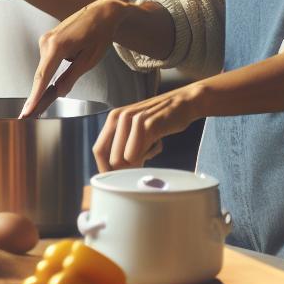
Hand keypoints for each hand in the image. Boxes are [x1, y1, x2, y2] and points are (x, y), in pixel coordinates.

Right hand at [19, 0, 125, 117]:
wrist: (102, 12)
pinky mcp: (48, 39)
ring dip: (55, 75)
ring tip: (76, 66)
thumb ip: (71, 76)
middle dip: (39, 94)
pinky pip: (50, 60)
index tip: (27, 110)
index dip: (35, 96)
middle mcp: (47, 41)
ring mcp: (46, 39)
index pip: (43, 76)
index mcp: (57, 46)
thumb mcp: (90, 59)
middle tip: (32, 114)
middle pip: (42, 74)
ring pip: (47, 67)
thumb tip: (58, 92)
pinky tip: (76, 56)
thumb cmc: (100, 34)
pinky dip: (57, 67)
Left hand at [91, 84, 205, 170]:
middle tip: (141, 163)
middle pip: (111, 158)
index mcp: (113, 119)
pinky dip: (151, 153)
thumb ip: (124, 146)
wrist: (184, 103)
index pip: (99, 150)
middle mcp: (119, 117)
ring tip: (152, 146)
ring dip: (141, 160)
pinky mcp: (148, 123)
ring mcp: (133, 119)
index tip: (116, 180)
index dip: (105, 168)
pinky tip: (158, 141)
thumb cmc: (161, 120)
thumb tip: (116, 173)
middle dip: (125, 169)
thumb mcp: (136, 130)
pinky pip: (141, 152)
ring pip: (125, 159)